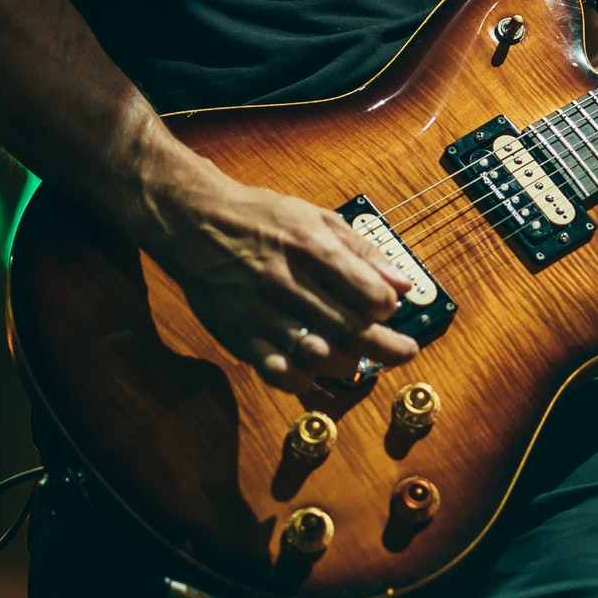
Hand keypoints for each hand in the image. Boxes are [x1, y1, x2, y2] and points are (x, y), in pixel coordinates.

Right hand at [136, 166, 418, 393]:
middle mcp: (286, 281)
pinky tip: (312, 370)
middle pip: (350, 329)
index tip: (388, 308)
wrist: (193, 222)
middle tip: (403, 352)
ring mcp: (260, 311)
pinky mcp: (238, 334)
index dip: (387, 306)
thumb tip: (404, 284)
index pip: (368, 293)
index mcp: (310, 247)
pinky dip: (303, 380)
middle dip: (386, 347)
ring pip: (318, 355)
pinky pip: (277, 371)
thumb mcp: (316, 218)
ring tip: (354, 356)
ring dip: (346, 363)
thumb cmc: (262, 218)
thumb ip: (363, 252)